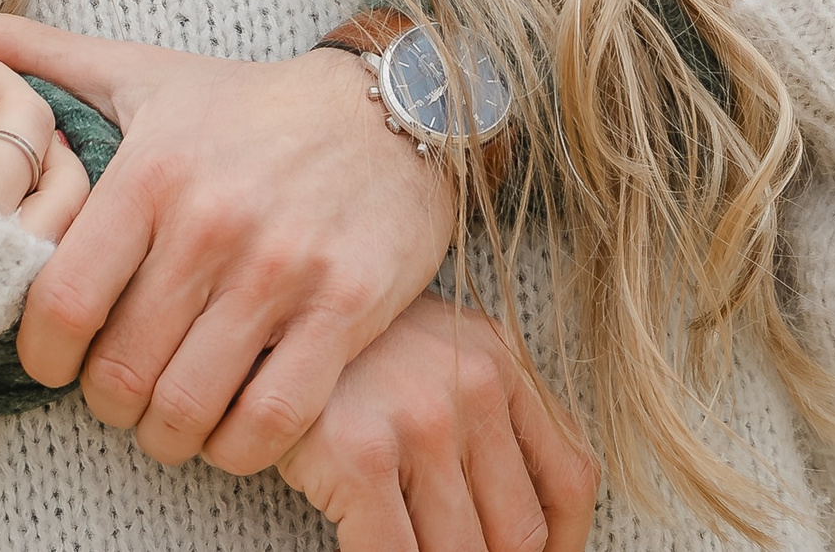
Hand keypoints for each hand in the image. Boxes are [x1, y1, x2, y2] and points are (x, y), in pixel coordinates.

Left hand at [0, 0, 453, 474]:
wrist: (390, 105)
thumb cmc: (245, 100)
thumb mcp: (137, 70)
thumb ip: (29, 52)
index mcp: (152, 170)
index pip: (63, 301)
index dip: (42, 356)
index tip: (53, 361)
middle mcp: (212, 222)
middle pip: (123, 373)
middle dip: (108, 406)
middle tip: (116, 393)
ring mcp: (281, 270)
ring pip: (190, 408)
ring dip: (168, 435)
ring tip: (166, 415)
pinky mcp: (344, 310)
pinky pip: (272, 423)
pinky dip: (237, 445)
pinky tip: (230, 422)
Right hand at [279, 292, 596, 551]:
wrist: (264, 306)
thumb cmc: (354, 347)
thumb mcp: (441, 352)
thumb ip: (492, 417)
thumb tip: (531, 532)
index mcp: (501, 361)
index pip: (570, 478)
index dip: (564, 544)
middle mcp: (473, 386)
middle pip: (521, 531)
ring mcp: (419, 421)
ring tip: (412, 547)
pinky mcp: (359, 455)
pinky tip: (369, 545)